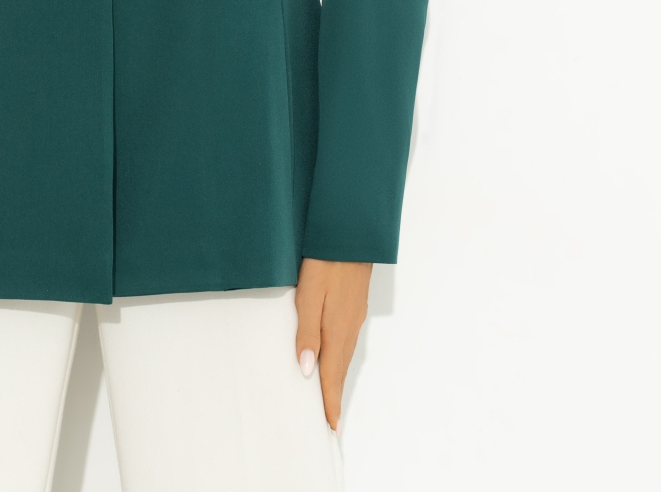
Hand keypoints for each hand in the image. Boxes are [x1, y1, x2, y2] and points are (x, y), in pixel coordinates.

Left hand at [294, 257, 371, 430]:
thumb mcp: (309, 294)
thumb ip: (307, 332)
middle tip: (330, 418)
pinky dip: (340, 356)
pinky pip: (347, 340)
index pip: (331, 375)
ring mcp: (354, 316)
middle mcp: (349, 327)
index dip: (330, 401)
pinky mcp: (354, 305)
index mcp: (336, 329)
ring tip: (329, 394)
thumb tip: (306, 370)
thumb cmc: (325, 261)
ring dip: (337, 376)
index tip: (330, 426)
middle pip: (340, 369)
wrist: (349, 234)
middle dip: (334, 395)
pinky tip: (333, 356)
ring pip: (345, 354)